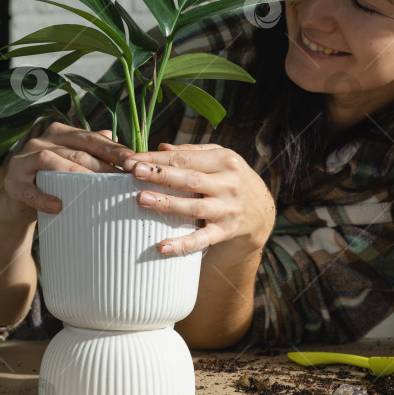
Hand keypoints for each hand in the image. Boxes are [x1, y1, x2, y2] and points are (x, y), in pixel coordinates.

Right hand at [1, 122, 133, 222]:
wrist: (19, 199)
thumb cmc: (53, 178)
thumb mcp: (72, 161)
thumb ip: (90, 149)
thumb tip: (112, 134)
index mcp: (60, 133)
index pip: (91, 138)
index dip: (113, 149)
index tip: (133, 160)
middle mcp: (41, 140)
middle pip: (76, 151)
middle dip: (101, 165)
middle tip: (122, 180)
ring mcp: (24, 160)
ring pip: (52, 161)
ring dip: (76, 175)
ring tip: (97, 189)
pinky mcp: (13, 183)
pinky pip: (30, 190)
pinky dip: (44, 198)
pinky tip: (59, 205)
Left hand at [122, 143, 275, 255]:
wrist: (261, 210)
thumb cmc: (232, 178)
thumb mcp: (219, 158)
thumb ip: (192, 152)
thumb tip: (161, 148)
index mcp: (224, 160)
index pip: (186, 158)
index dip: (157, 159)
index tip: (132, 161)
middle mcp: (229, 184)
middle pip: (190, 180)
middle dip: (161, 176)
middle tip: (134, 173)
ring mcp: (228, 209)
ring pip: (194, 208)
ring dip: (168, 204)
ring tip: (143, 199)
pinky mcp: (226, 231)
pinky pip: (202, 239)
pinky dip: (183, 244)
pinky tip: (163, 246)